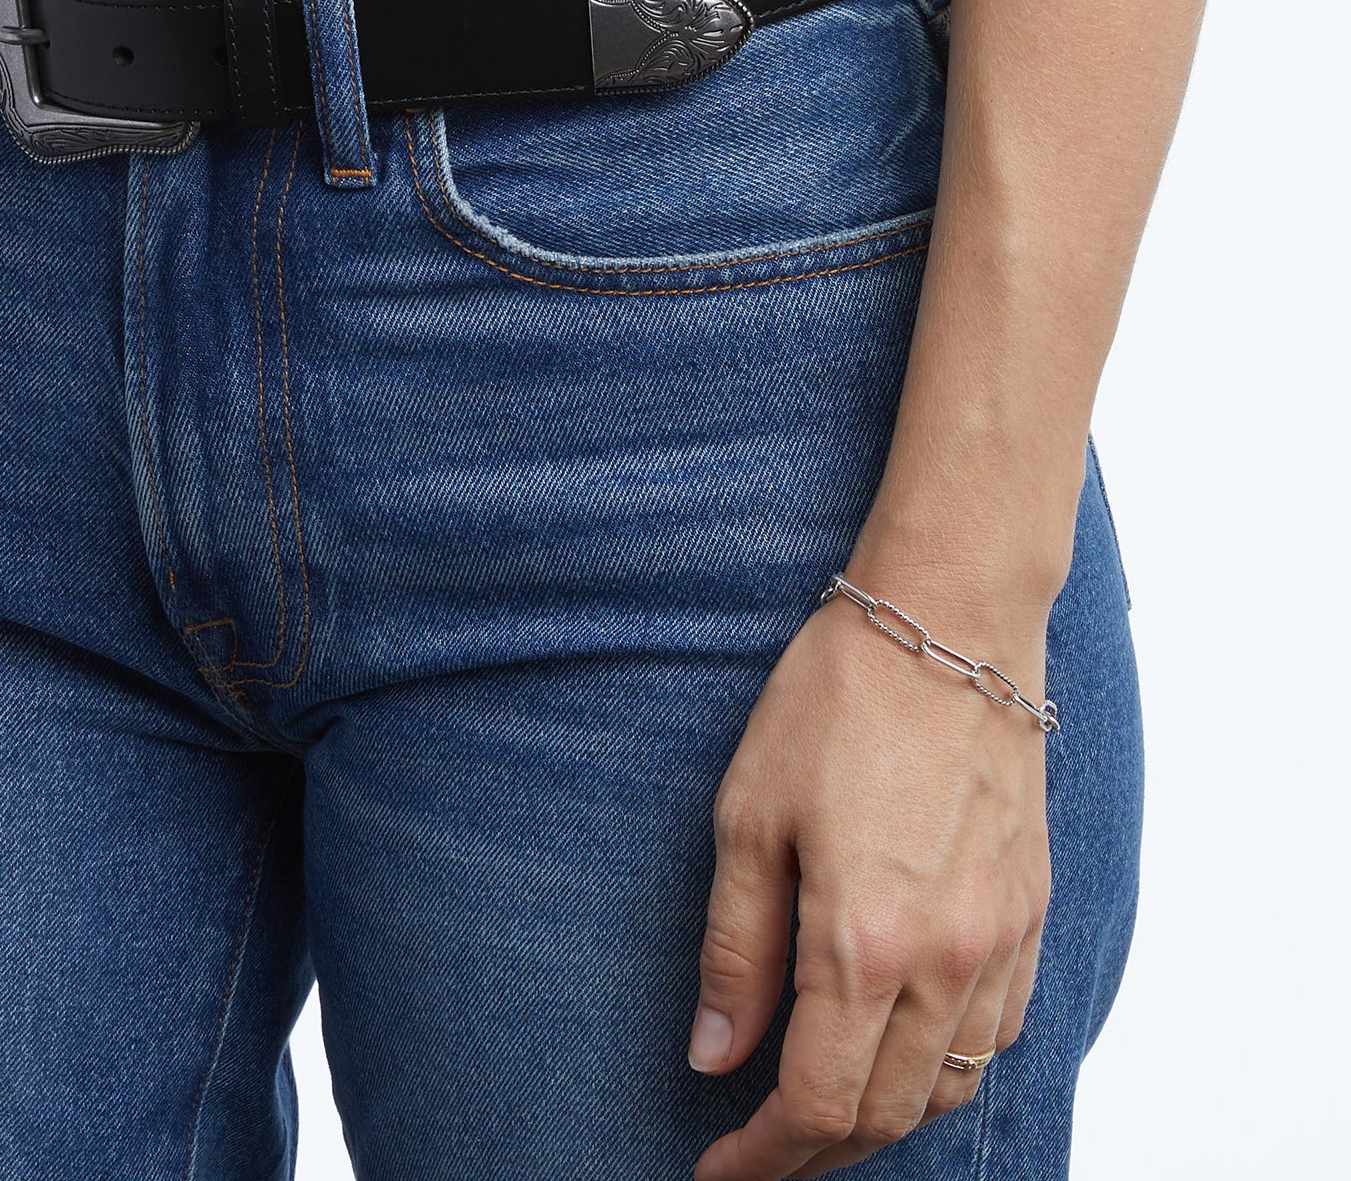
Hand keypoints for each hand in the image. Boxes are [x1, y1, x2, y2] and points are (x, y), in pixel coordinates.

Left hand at [689, 576, 1051, 1178]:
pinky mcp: (1033, 910)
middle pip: (888, 1114)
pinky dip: (947, 1067)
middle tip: (759, 1153)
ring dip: (886, 1119)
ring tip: (823, 1113)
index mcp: (864, 942)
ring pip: (951, 1084)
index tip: (718, 1170)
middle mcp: (948, 959)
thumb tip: (715, 1053)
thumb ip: (736, 946)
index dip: (764, 1155)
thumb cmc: (837, 701)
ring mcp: (1002, 939)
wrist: (950, 622)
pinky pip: (999, 1032)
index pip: (818, 1103)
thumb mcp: (749, 813)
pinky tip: (905, 1051)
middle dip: (819, 1151)